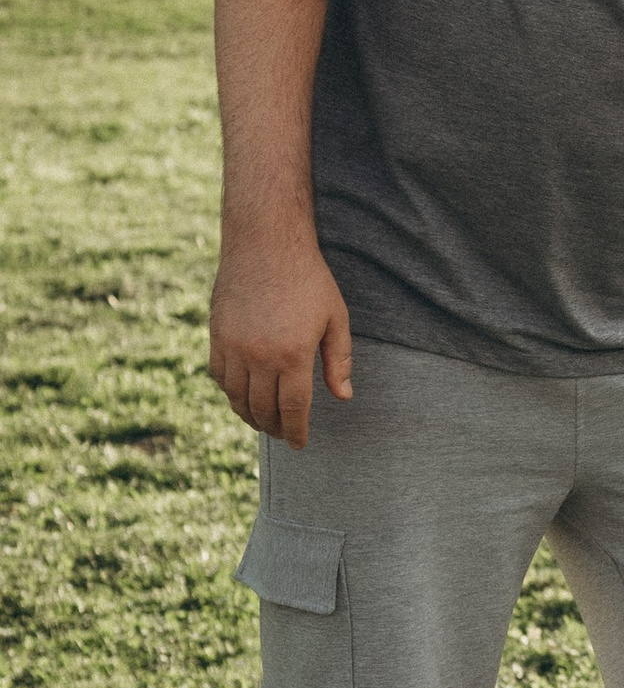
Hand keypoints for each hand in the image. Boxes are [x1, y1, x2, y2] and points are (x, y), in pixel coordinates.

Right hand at [209, 234, 352, 447]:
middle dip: (274, 428)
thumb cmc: (308, 279)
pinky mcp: (216, 335)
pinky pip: (219, 376)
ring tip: (262, 421)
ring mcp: (233, 346)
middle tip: (283, 434)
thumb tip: (343, 397)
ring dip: (249, 415)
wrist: (265, 244)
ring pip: (237, 398)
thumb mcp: (336, 318)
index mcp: (292, 355)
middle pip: (263, 409)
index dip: (296, 432)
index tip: (299, 444)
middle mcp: (259, 356)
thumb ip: (339, 361)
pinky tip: (242, 396)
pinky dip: (230, 393)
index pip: (292, 410)